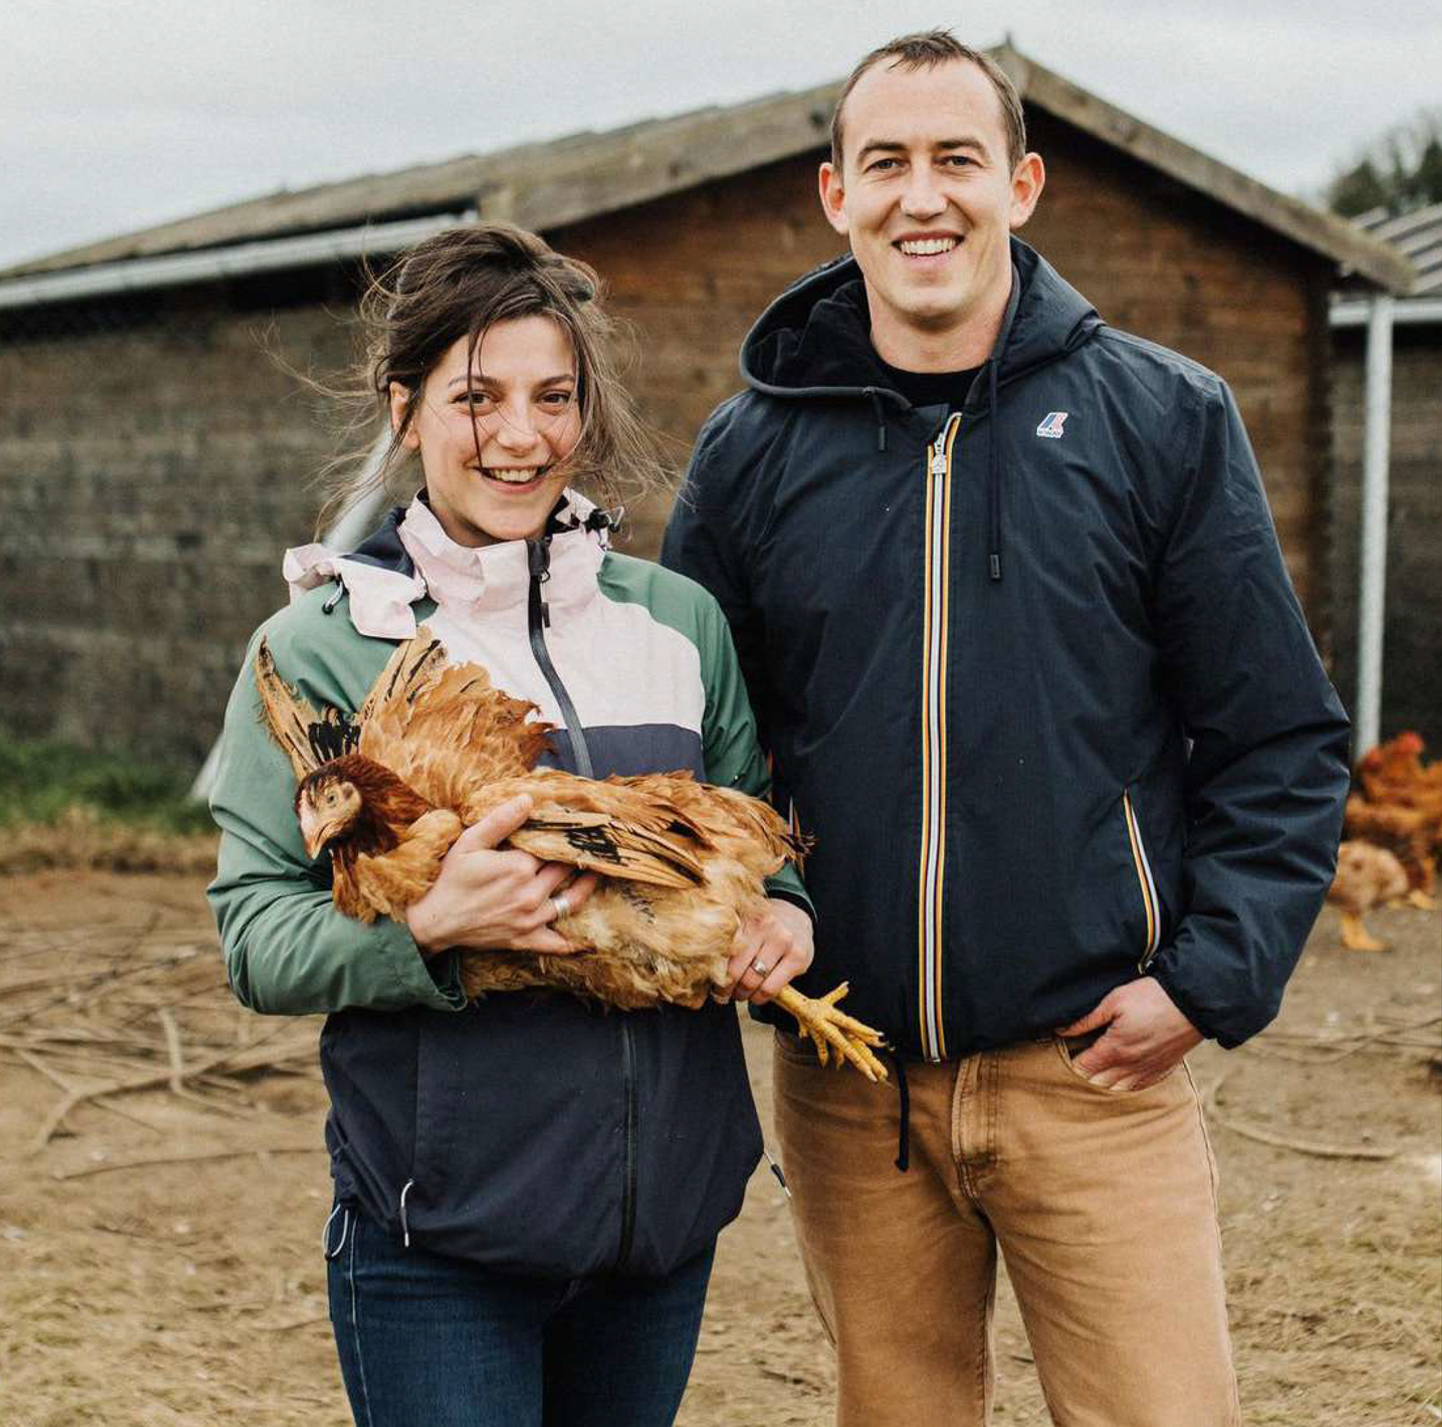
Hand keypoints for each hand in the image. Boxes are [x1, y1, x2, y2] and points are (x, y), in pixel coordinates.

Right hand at [405, 795, 596, 955]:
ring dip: (587, 888)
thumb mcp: (470, 842)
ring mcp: (530, 919)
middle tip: (593, 848)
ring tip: (596, 875)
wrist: (434, 921)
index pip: (553, 847)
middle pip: (565, 871)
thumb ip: (500, 821)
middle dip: (578, 858)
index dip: (564, 838)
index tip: (577, 830)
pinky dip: (572, 942)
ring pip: (572, 902)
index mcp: (519, 867)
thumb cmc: (451, 879)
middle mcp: (530, 893)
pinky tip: (586, 938)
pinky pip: (557, 944)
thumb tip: (527, 800)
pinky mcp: (526, 939)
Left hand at [721, 899, 813, 1006]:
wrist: (796, 916)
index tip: (712, 985)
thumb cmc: (762, 927)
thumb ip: (728, 943)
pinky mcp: (797, 957)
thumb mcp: (743, 925)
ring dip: (743, 995)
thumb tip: (706, 972)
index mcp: (744, 918)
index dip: (714, 975)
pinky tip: (758, 994)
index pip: (721, 954)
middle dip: (726, 990)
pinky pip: (770, 988)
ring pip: (752, 982)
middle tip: (724, 995)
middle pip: (735, 971)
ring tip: (741, 994)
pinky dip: (760, 998)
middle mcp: (764, 926)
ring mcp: (783, 941)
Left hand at [1056, 977, 1201, 1090]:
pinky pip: (1135, 1089)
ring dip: (1101, 1081)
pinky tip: (1117, 1074)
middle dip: (1082, 1074)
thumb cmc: (1151, 998)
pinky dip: (1122, 1085)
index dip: (1068, 1062)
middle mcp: (1129, 1067)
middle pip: (1095, 1084)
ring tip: (1095, 1066)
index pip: (1082, 1069)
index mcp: (1115, 1050)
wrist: (1191, 1004)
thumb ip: (1087, 1019)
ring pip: (1115, 1090)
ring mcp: (1146, 1072)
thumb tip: (1061, 1030)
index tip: (1065, 1051)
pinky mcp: (1160, 1072)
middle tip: (1077, 1057)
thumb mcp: (1114, 1000)